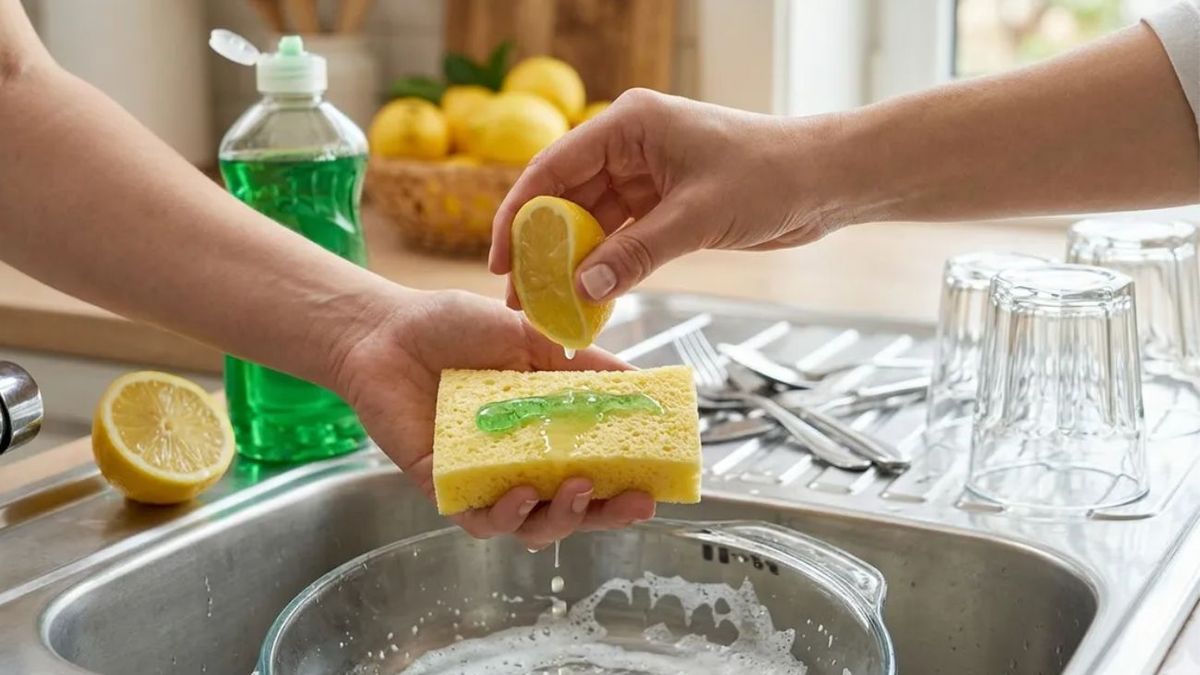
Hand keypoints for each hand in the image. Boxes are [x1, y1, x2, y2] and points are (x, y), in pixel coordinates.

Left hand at [334, 289, 655, 548]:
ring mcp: (485, 477)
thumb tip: (638, 379)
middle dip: (609, 513)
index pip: (599, 466)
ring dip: (562, 517)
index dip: (631, 479)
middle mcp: (522, 460)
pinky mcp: (446, 488)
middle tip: (636, 501)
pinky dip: (503, 514)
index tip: (662, 480)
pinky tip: (516, 494)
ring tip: (575, 488)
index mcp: (548, 428)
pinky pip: (480, 520)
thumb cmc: (455, 328)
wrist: (386, 330)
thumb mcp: (530, 335)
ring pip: (533, 525)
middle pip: (575, 507)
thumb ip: (581, 362)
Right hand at [489, 89, 841, 304]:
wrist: (825, 180)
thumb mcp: (696, 217)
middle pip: (566, 198)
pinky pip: (621, 237)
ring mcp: (647, 175)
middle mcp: (630, 145)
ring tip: (549, 305)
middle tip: (519, 293)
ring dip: (572, 262)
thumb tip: (583, 289)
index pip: (554, 168)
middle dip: (541, 247)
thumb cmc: (770, 176)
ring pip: (592, 222)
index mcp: (629, 125)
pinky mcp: (665, 203)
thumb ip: (637, 253)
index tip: (499, 258)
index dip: (519, 214)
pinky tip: (590, 296)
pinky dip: (606, 266)